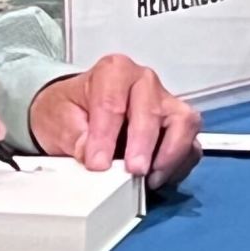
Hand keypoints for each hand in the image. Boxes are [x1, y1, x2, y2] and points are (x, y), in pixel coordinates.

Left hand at [29, 55, 201, 187]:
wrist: (76, 114)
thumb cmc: (70, 111)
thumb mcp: (58, 119)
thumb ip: (73, 135)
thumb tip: (90, 153)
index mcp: (113, 72)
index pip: (113, 102)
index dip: (105, 136)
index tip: (97, 163)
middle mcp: (144, 82)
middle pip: (152, 110)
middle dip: (143, 144)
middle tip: (132, 171)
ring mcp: (166, 103)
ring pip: (184, 122)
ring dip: (170, 153)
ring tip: (149, 177)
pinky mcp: (178, 128)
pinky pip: (191, 145)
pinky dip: (179, 165)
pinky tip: (158, 178)